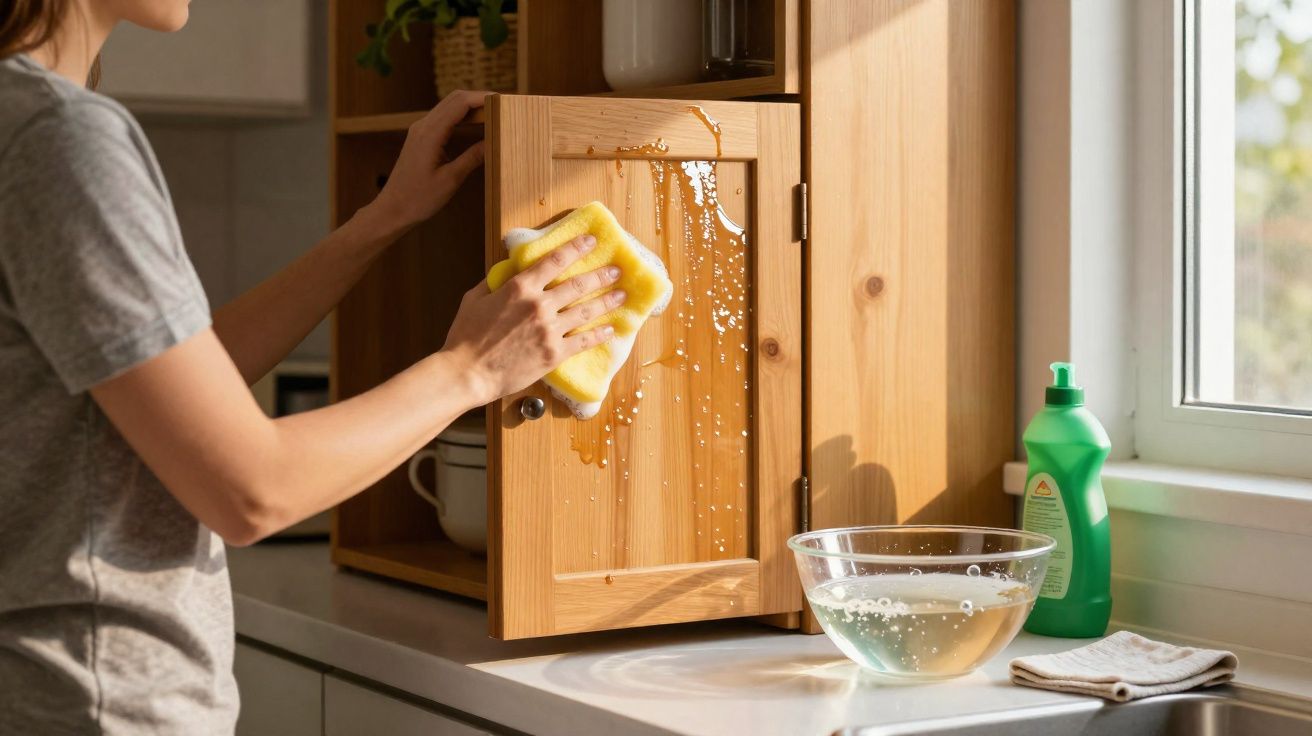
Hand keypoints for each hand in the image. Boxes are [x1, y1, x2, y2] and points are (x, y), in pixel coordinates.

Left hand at [369, 90, 489, 230]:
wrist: (392, 209)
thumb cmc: (419, 199)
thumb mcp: (451, 180)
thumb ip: (472, 158)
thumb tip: (493, 142)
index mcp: (430, 134)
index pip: (460, 103)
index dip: (482, 98)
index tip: (502, 101)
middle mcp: (423, 126)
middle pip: (454, 99)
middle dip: (479, 98)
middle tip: (502, 106)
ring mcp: (420, 130)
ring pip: (448, 106)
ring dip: (470, 106)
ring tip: (493, 113)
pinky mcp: (420, 137)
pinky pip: (443, 118)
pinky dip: (461, 116)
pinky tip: (475, 124)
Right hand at [442, 235, 627, 403]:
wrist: (468, 373)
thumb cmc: (465, 336)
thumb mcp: (474, 299)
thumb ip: (495, 282)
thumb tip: (509, 271)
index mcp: (520, 287)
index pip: (556, 260)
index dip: (577, 248)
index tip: (592, 241)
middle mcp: (539, 305)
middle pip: (579, 285)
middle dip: (601, 275)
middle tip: (617, 269)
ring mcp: (549, 330)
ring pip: (586, 311)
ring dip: (607, 301)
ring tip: (622, 294)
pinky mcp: (554, 354)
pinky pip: (583, 341)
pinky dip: (599, 334)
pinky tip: (610, 330)